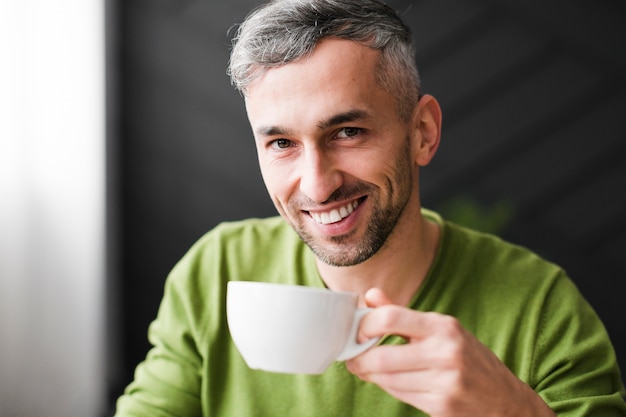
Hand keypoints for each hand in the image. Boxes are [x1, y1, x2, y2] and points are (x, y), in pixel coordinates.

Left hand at [345, 288, 554, 416]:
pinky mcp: (442, 406)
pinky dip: (388, 388)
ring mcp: (445, 381)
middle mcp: (445, 351)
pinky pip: (399, 395)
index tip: (356, 333)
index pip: (389, 317)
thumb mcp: (441, 330)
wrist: (505, 400)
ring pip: (386, 379)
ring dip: (370, 375)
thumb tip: (370, 295)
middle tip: (351, 358)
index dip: (363, 326)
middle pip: (381, 355)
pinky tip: (388, 382)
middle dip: (358, 359)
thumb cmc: (468, 359)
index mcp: (442, 326)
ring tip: (366, 369)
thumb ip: (401, 314)